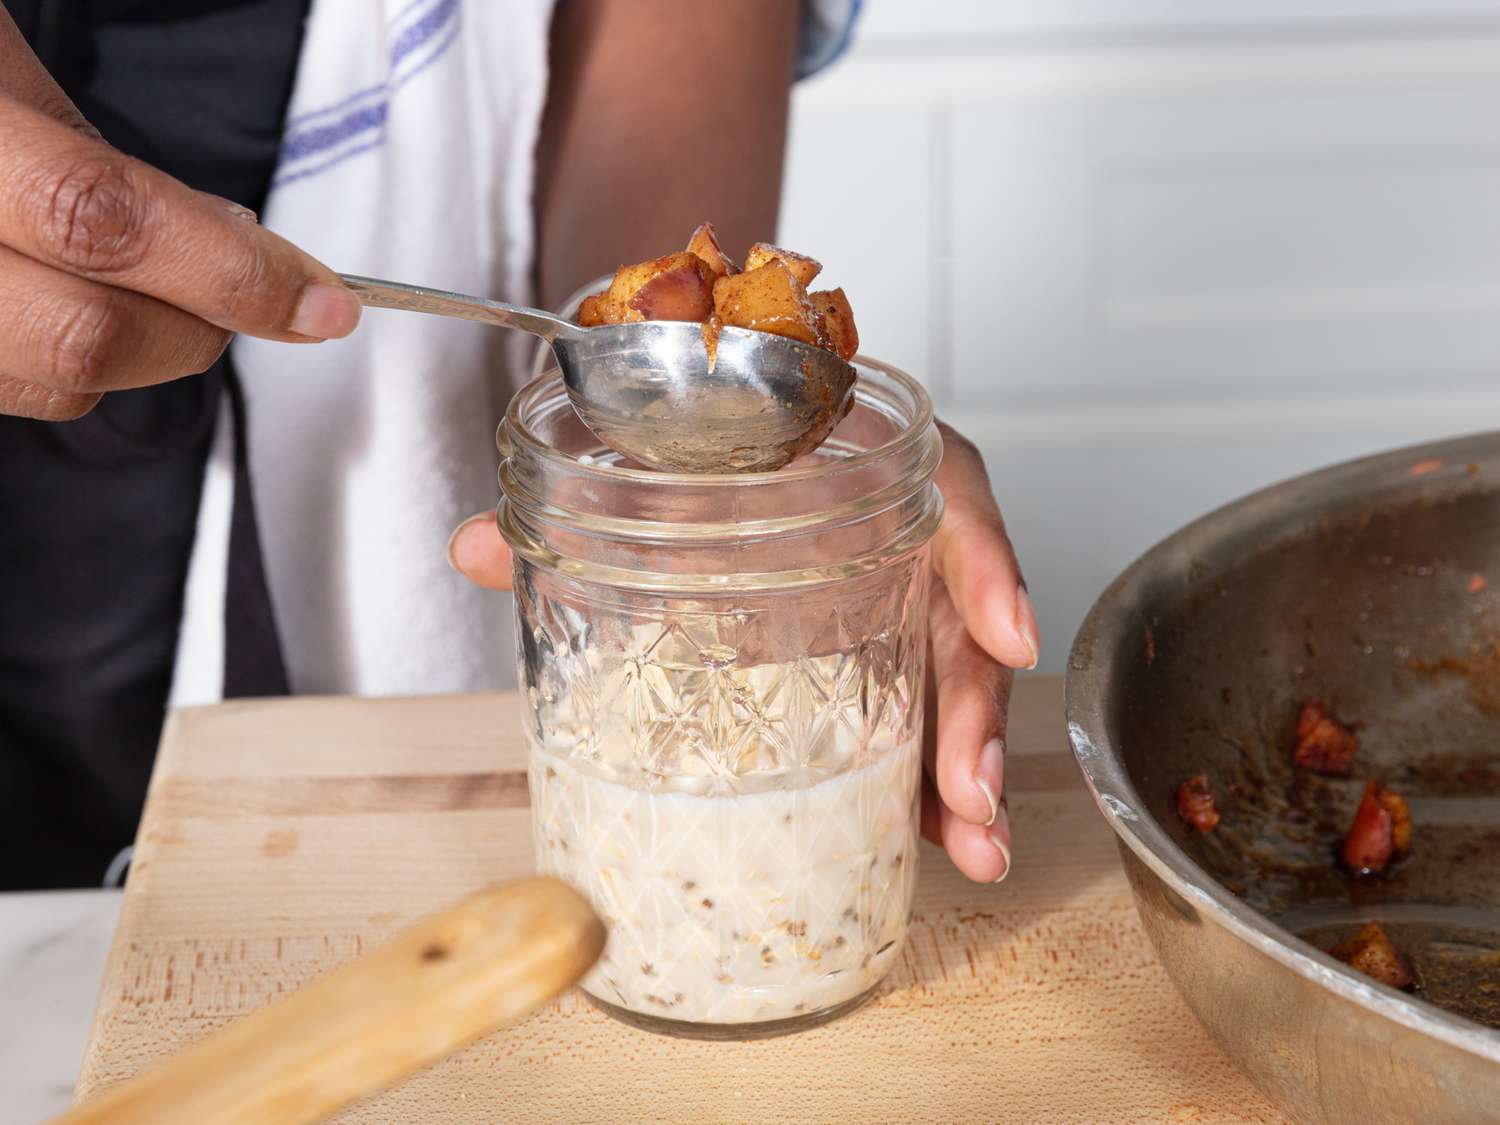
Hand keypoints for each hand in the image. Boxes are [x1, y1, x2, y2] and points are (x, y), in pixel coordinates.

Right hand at [0, 11, 360, 419]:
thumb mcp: (4, 71)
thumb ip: (110, 168)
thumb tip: (237, 250)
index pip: (102, 223)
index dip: (231, 274)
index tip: (323, 303)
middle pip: (81, 337)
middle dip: (197, 328)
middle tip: (251, 294)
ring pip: (49, 384)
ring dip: (141, 350)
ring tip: (158, 287)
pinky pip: (8, 392)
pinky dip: (70, 366)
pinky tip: (73, 305)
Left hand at [449, 421, 1034, 883]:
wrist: (701, 433)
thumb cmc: (695, 436)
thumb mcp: (643, 456)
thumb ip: (566, 498)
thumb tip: (474, 543)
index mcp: (857, 458)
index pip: (947, 487)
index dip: (984, 558)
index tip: (1004, 632)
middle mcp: (894, 528)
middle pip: (961, 614)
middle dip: (975, 708)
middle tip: (968, 791)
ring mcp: (891, 595)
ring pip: (955, 678)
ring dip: (971, 767)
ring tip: (971, 843)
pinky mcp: (876, 653)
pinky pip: (919, 714)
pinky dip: (930, 780)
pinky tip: (935, 840)